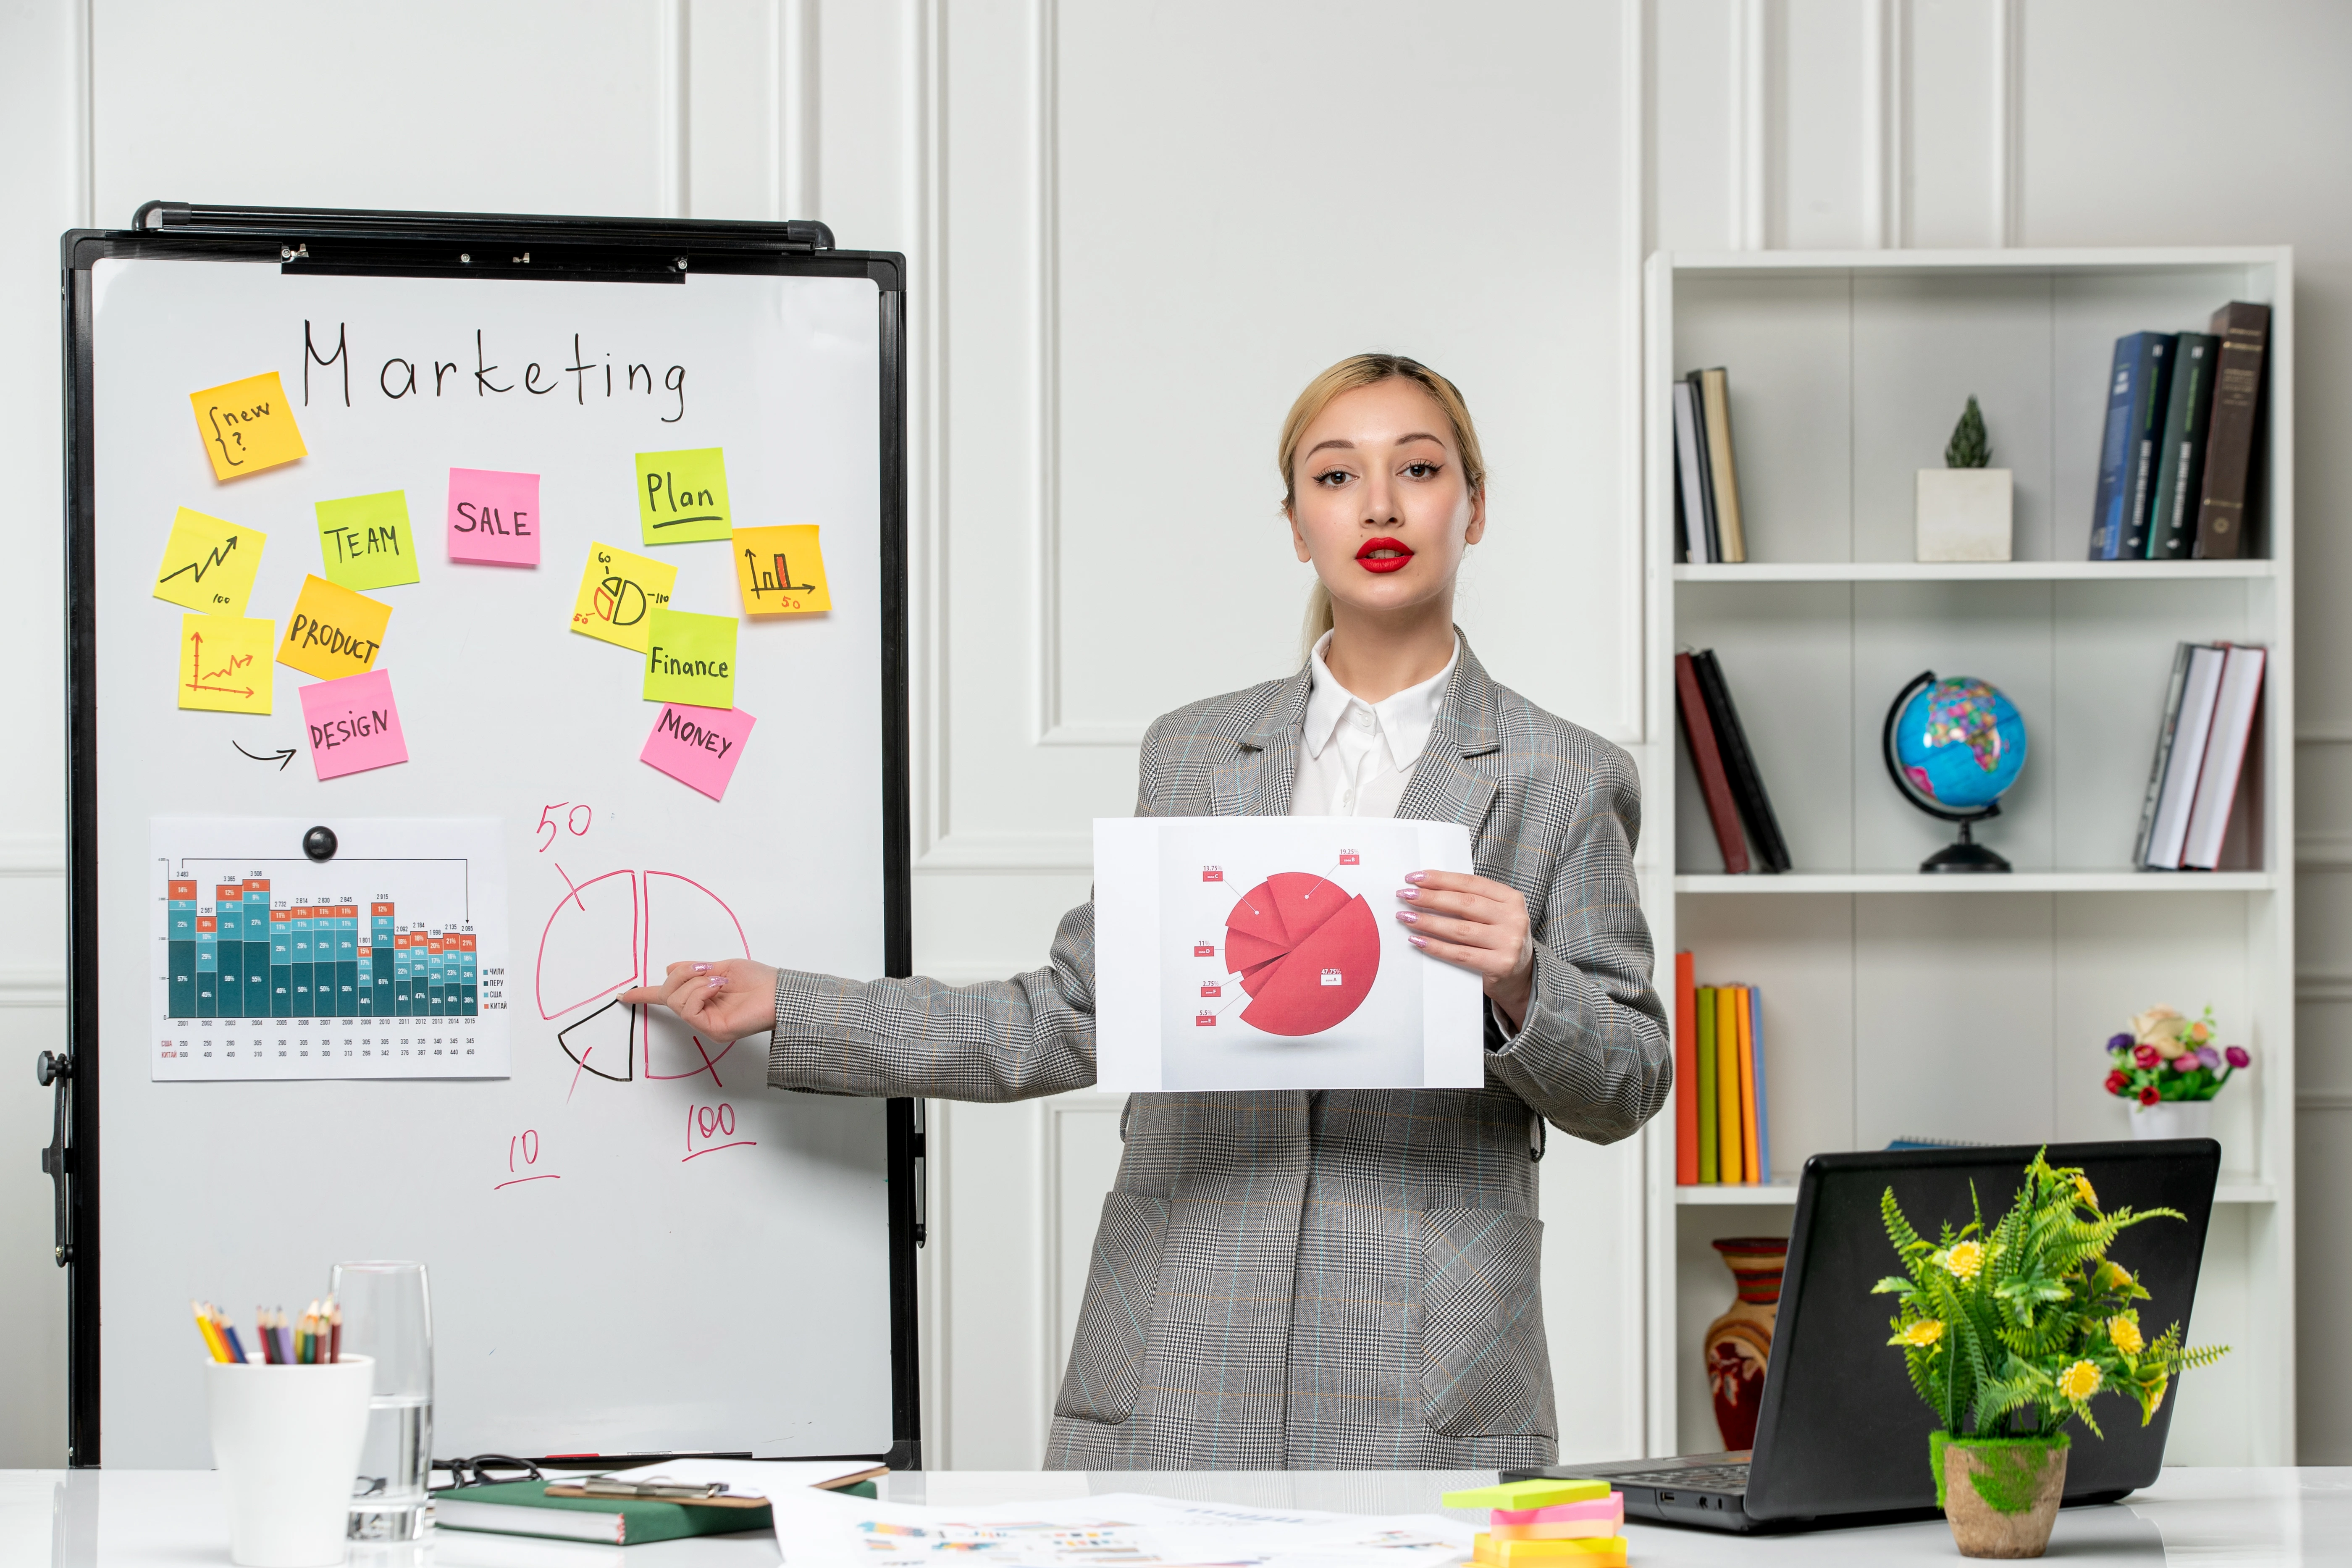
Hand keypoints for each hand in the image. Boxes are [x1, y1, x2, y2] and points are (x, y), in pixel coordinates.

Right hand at [620, 959, 780, 1043]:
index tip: (624, 994)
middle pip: (668, 992)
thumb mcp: (720, 967)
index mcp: (702, 997)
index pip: (668, 997)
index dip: (644, 994)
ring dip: (695, 981)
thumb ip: (695, 970)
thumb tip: (669, 968)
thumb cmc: (759, 981)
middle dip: (682, 974)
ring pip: (676, 999)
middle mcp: (701, 1013)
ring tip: (718, 980)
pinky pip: (689, 1008)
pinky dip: (700, 991)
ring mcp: (706, 1023)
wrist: (782, 993)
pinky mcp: (712, 1030)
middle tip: (706, 968)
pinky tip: (718, 987)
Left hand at [1394, 870, 1534, 1029]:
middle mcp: (1514, 918)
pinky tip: (1418, 940)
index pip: (1471, 883)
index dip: (1441, 879)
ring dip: (1428, 922)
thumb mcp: (1495, 914)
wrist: (1521, 977)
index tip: (1415, 878)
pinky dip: (1436, 947)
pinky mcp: (1500, 964)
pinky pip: (1460, 954)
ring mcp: (1509, 942)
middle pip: (1464, 903)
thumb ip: (1471, 901)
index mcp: (1511, 898)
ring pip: (1460, 929)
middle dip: (1430, 898)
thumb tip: (1428, 889)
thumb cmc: (1500, 939)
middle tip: (1405, 894)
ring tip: (1405, 917)